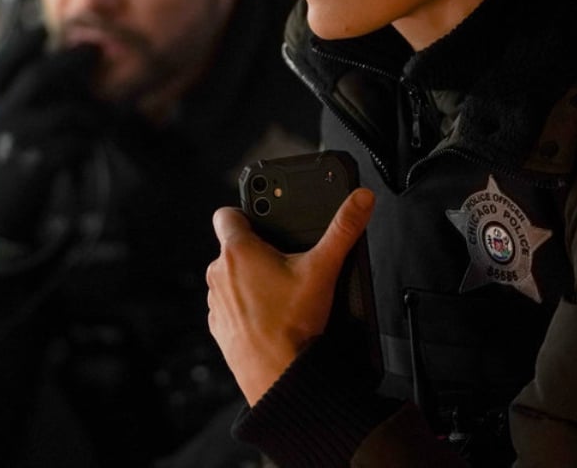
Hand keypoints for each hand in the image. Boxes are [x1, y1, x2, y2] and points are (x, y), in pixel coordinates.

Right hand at [0, 26, 105, 244]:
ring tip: (106, 114)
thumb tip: (58, 58)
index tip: (45, 27)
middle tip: (95, 51)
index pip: (1, 63)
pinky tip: (96, 141)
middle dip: (71, 59)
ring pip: (65, 111)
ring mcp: (16, 143)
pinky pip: (75, 143)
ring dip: (92, 110)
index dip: (23, 42)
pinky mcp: (35, 167)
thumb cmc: (2, 157)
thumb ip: (18, 95)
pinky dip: (91, 140)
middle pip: (38, 76)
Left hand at [206, 188, 375, 405]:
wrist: (280, 377)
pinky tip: (270, 315)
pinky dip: (245, 307)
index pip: (227, 214)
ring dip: (249, 280)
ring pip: (230, 277)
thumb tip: (360, 200)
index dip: (245, 212)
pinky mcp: (218, 325)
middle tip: (285, 264)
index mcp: (238, 251)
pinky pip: (229, 306)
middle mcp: (218, 273)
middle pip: (233, 248)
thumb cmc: (294, 326)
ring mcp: (215, 301)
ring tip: (280, 292)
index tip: (262, 220)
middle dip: (257, 251)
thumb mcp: (324, 269)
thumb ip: (344, 229)